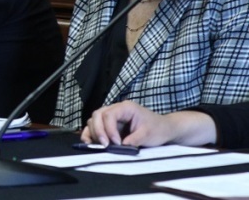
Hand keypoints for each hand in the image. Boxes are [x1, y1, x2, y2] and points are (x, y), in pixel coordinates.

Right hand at [82, 100, 216, 147]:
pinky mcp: (109, 125)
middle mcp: (116, 109)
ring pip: (94, 120)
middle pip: (97, 115)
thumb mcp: (148, 134)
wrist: (164, 129)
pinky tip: (91, 143)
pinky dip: (91, 134)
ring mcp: (112, 117)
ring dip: (94, 133)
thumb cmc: (158, 129)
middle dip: (98, 131)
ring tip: (101, 146)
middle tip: (105, 145)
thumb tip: (120, 146)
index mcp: (126, 107)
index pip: (109, 115)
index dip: (109, 129)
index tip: (115, 143)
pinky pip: (95, 127)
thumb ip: (134, 139)